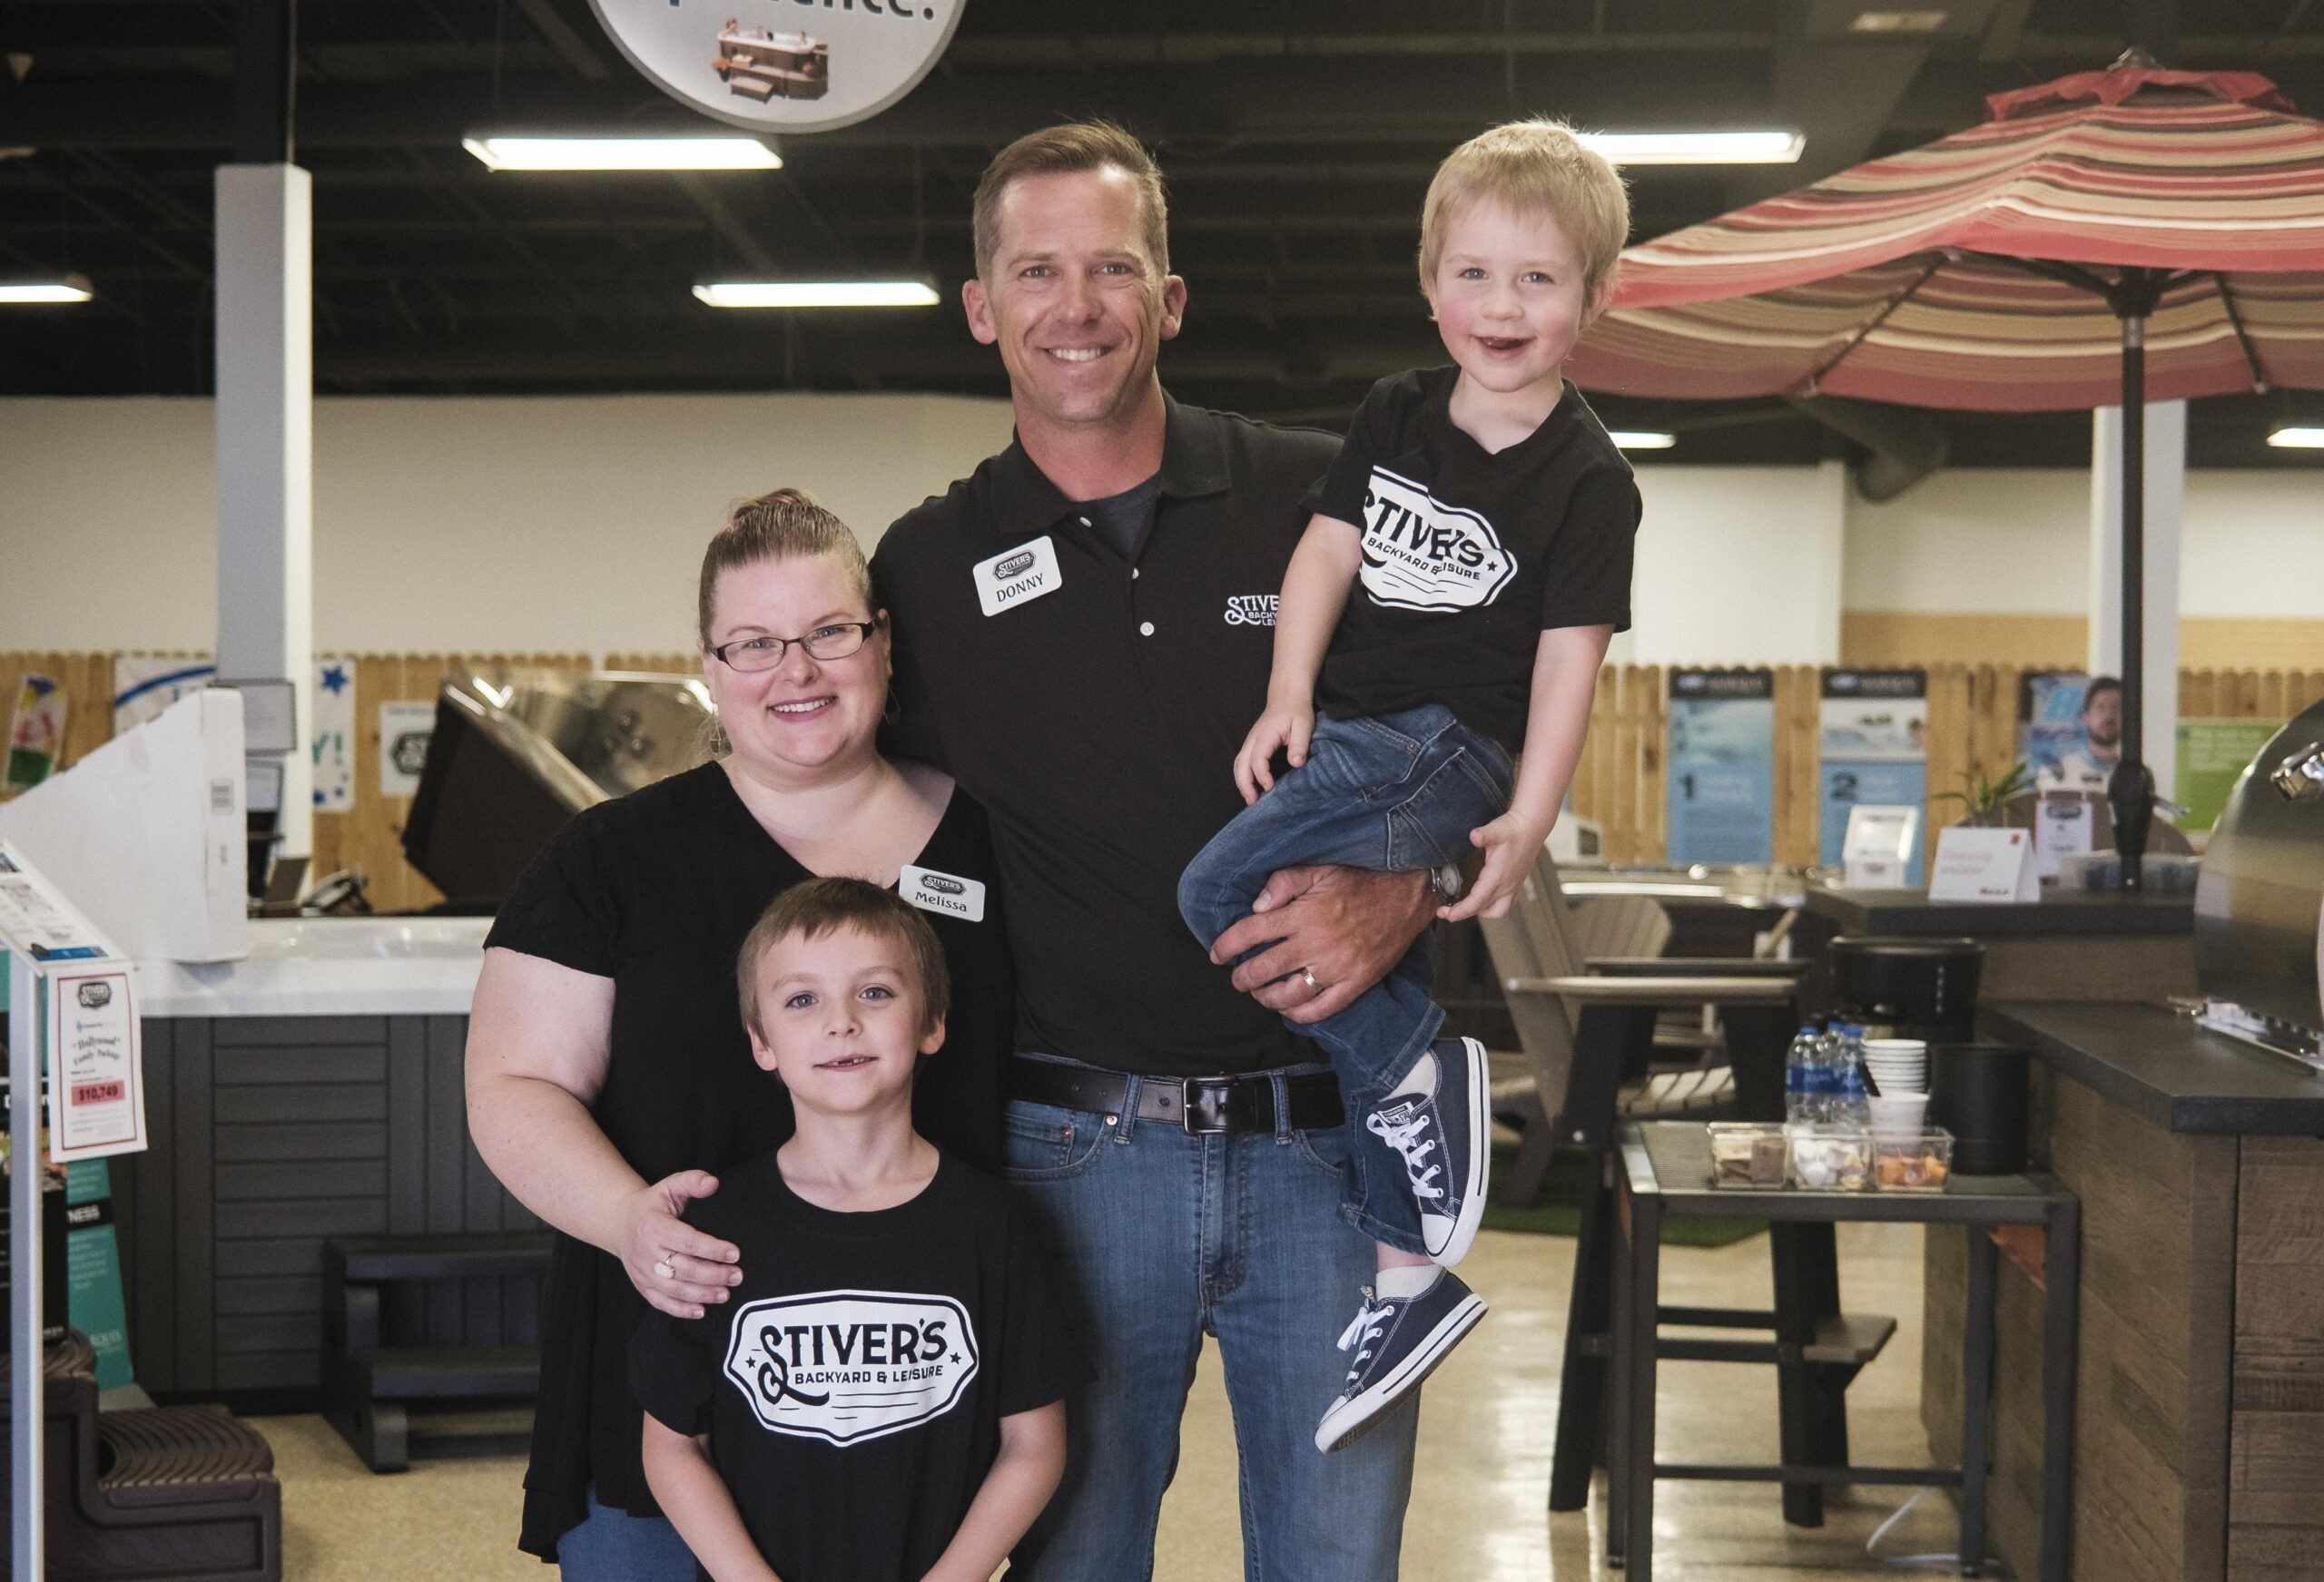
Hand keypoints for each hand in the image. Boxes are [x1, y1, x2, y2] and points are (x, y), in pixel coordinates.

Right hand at [620, 1170, 741, 1318]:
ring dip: (702, 1294)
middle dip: (713, 1275)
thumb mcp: (670, 1185)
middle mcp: (646, 1252)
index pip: (687, 1241)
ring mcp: (642, 1272)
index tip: (735, 1253)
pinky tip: (702, 1311)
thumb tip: (713, 1184)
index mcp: (654, 1226)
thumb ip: (692, 1181)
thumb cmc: (653, 1204)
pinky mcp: (642, 1286)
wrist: (620, 1222)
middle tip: (737, 1276)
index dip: (712, 1249)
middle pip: (683, 1269)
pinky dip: (681, 1310)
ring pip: (674, 1289)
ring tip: (725, 1293)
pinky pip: (661, 1302)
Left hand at [1210, 865, 1433, 1022]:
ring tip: (1259, 993)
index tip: (1217, 953)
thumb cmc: (1361, 880)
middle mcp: (1316, 944)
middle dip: (1242, 977)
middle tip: (1236, 977)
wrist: (1407, 894)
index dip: (1227, 946)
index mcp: (1303, 914)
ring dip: (1265, 997)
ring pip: (1288, 994)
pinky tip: (1289, 1010)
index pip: (1251, 933)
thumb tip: (1256, 906)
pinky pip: (1322, 1008)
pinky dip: (1299, 1014)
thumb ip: (1283, 883)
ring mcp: (1337, 967)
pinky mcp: (1356, 983)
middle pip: (1263, 969)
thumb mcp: (1319, 869)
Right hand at [1232, 700, 1314, 803]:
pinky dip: (1244, 776)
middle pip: (1241, 764)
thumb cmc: (1296, 711)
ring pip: (1239, 764)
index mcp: (1265, 735)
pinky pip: (1243, 762)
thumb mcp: (1303, 725)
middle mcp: (1253, 739)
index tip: (1270, 787)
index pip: (1257, 759)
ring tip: (1250, 799)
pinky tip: (1252, 787)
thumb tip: (1295, 763)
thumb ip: (1299, 744)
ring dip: (1242, 782)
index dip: (1261, 775)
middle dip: (1245, 784)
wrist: (1287, 697)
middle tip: (1253, 802)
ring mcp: (1250, 741)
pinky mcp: (1252, 745)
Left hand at [1438, 812, 1547, 921]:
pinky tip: (1482, 900)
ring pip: (1497, 911)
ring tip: (1464, 908)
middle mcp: (1507, 885)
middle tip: (1446, 912)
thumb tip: (1473, 836)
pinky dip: (1491, 907)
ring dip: (1480, 912)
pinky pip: (1504, 905)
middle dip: (1463, 914)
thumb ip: (1484, 834)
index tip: (1446, 914)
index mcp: (1498, 876)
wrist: (1532, 826)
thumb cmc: (1513, 829)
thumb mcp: (1497, 829)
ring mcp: (1513, 886)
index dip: (1461, 910)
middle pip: (1483, 909)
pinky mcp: (1517, 884)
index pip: (1478, 901)